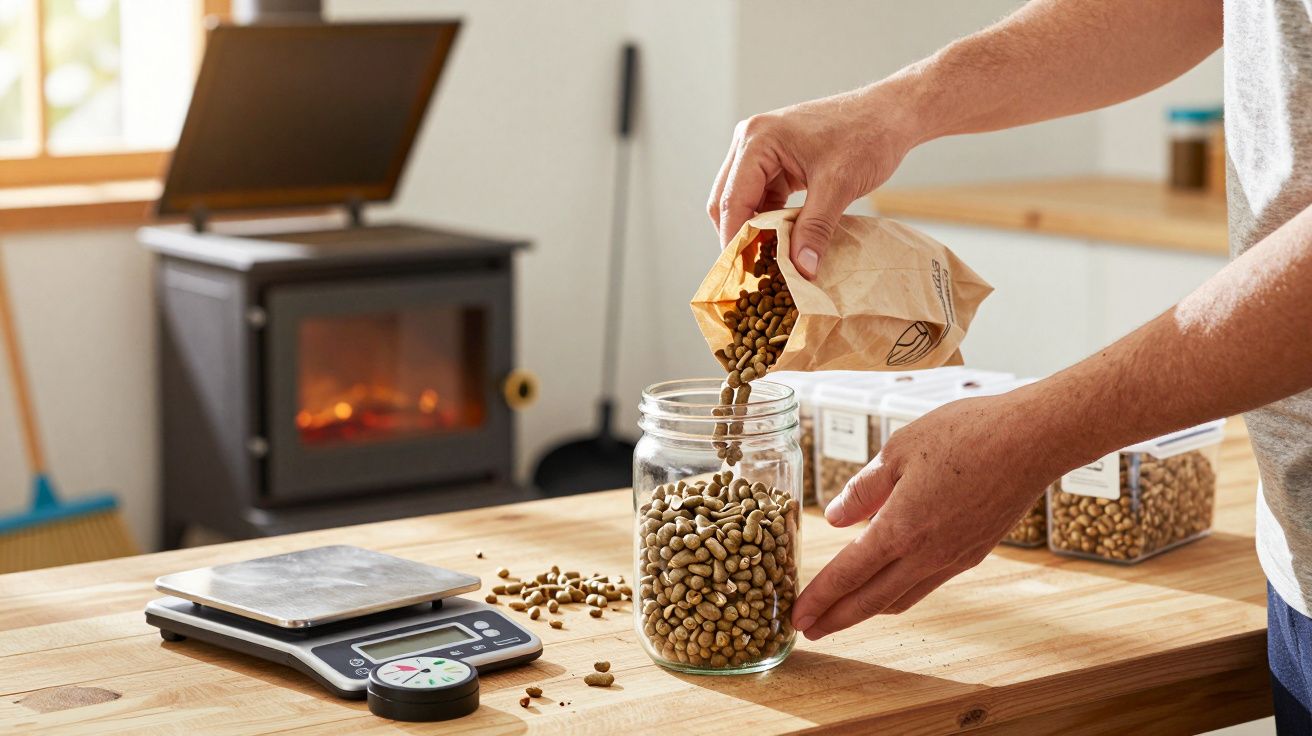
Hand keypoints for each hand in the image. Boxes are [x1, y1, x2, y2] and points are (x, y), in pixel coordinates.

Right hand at [707, 86, 915, 278]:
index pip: (731, 200)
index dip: (733, 240)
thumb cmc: (866, 136)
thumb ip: (815, 228)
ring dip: (754, 230)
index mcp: (758, 140)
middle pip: (727, 200)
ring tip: (769, 263)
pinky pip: (762, 197)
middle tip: (754, 273)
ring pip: (742, 201)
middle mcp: (750, 141)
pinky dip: (769, 220)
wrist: (891, 113)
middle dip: (738, 236)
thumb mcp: (839, 186)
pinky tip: (783, 243)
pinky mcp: (777, 161)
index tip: (742, 276)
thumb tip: (802, 270)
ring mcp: (762, 150)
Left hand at [791, 392, 1064, 638]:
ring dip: (868, 610)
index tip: (796, 617)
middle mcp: (927, 554)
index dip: (819, 599)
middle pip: (871, 601)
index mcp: (901, 528)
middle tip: (807, 630)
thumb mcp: (899, 450)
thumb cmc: (965, 434)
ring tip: (844, 613)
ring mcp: (954, 558)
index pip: (848, 574)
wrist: (1033, 440)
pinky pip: (927, 584)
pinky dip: (900, 592)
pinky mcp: (974, 553)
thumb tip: (836, 520)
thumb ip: (863, 490)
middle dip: (836, 619)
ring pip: (901, 598)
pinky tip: (890, 582)